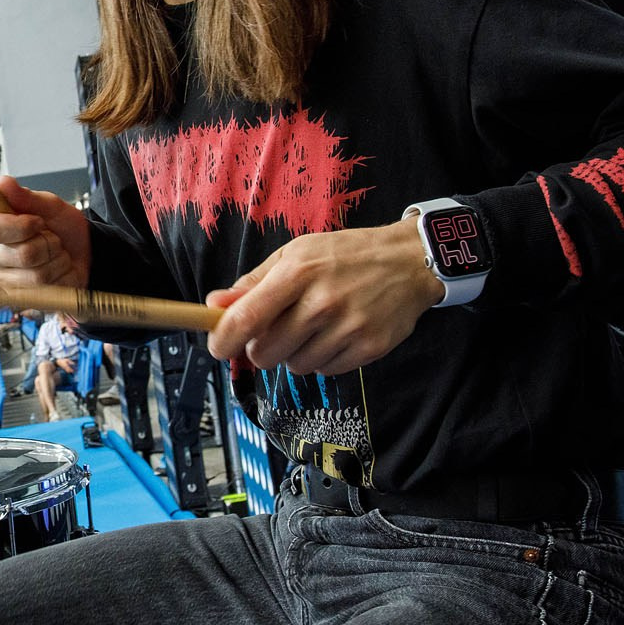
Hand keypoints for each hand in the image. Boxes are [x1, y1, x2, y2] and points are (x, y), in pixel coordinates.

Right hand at [0, 175, 89, 290]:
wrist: (83, 252)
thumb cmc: (62, 228)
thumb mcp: (50, 206)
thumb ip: (26, 197)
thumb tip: (2, 182)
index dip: (20, 226)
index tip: (38, 222)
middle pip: (23, 254)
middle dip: (49, 244)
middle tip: (52, 238)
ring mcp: (5, 278)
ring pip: (38, 274)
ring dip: (58, 260)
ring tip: (57, 254)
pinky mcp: (19, 297)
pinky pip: (47, 290)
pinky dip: (62, 277)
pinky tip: (58, 270)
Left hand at [203, 219, 444, 375]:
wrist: (408, 261)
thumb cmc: (345, 255)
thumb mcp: (297, 253)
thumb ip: (254, 282)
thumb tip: (215, 304)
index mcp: (298, 272)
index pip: (246, 319)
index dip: (223, 339)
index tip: (218, 347)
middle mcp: (322, 302)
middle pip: (265, 353)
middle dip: (260, 348)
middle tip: (275, 331)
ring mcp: (348, 328)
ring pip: (294, 366)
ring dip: (295, 353)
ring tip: (314, 326)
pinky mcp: (369, 348)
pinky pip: (324, 371)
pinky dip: (322, 359)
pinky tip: (335, 334)